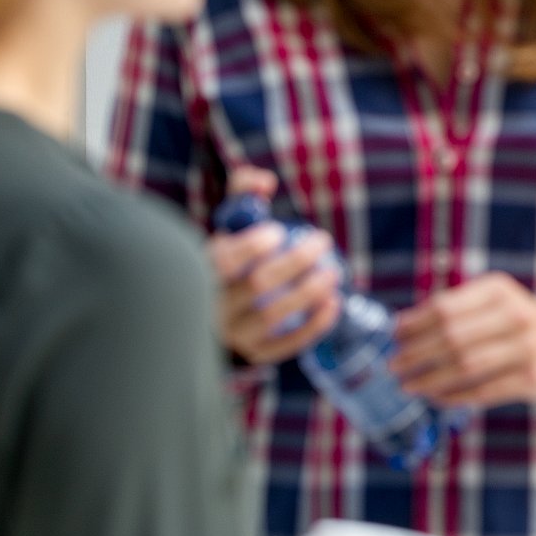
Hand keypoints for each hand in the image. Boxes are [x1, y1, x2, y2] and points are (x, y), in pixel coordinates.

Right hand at [209, 167, 340, 364]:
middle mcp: (211, 306)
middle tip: (322, 241)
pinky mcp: (251, 354)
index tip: (278, 232)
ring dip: (307, 293)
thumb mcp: (229, 225)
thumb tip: (264, 181)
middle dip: (294, 262)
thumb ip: (243, 194)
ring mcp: (231, 334)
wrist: (214, 311)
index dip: (251, 247)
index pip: (220, 261)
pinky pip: (283, 346)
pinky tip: (333, 304)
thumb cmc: (228, 258)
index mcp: (201, 271)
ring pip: (270, 317)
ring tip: (333, 273)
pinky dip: (312, 327)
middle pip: (256, 285)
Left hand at [392, 273, 535, 407]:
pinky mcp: (532, 380)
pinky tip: (435, 397)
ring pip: (466, 367)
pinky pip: (483, 391)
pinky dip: (453, 396)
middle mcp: (516, 315)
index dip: (415, 324)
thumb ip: (454, 308)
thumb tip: (400, 327)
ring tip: (407, 385)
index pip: (446, 307)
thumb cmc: (518, 319)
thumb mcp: (495, 299)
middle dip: (416, 354)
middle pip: (453, 338)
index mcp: (500, 290)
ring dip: (429, 379)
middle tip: (393, 366)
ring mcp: (527, 349)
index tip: (394, 336)